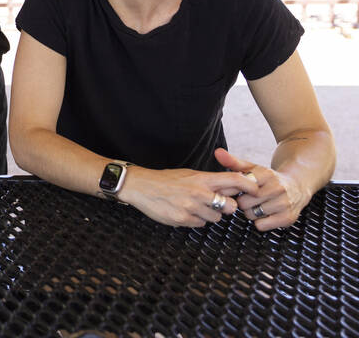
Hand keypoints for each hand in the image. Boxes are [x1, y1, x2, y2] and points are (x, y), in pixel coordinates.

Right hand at [119, 165, 259, 227]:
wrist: (141, 186)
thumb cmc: (166, 180)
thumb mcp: (189, 174)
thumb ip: (210, 181)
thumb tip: (234, 185)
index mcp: (201, 179)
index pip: (234, 180)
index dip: (249, 186)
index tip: (256, 190)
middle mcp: (199, 193)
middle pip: (230, 206)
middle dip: (227, 206)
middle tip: (218, 203)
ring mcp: (191, 207)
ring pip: (216, 218)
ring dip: (210, 215)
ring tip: (195, 206)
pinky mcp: (182, 220)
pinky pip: (200, 224)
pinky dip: (196, 220)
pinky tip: (184, 211)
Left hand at [214, 147, 309, 230]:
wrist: (297, 185)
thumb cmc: (268, 178)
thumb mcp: (252, 168)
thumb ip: (233, 161)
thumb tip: (217, 152)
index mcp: (266, 174)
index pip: (241, 186)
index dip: (235, 190)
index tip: (238, 189)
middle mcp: (277, 188)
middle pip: (244, 203)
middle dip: (242, 202)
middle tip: (248, 199)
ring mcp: (284, 203)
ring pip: (252, 214)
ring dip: (251, 212)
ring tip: (257, 205)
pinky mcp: (288, 218)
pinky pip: (262, 225)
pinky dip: (260, 222)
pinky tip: (265, 214)